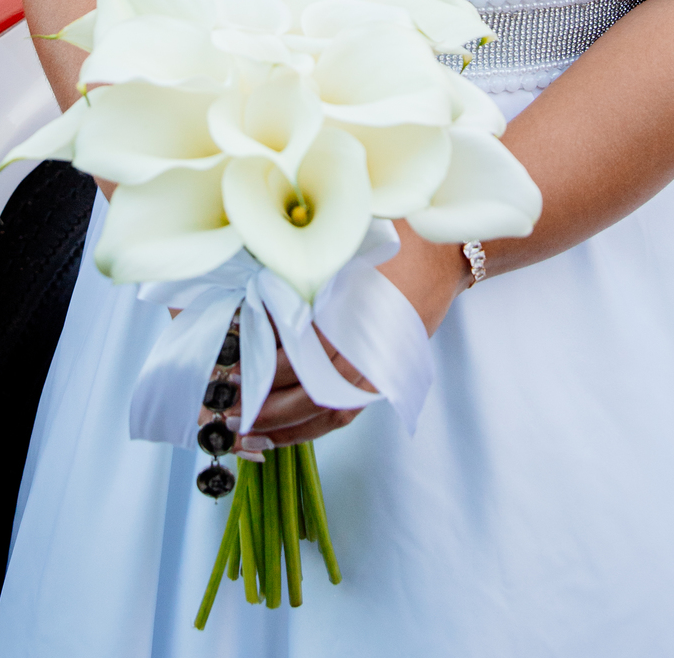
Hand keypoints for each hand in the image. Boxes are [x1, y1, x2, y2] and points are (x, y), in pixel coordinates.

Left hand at [199, 226, 469, 449]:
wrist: (446, 252)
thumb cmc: (395, 240)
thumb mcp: (347, 247)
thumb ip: (306, 272)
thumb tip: (256, 293)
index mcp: (357, 320)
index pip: (306, 361)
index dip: (267, 375)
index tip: (233, 378)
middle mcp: (370, 354)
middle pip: (315, 398)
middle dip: (269, 412)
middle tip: (227, 416)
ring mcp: (380, 369)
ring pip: (332, 416)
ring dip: (290, 429)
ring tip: (250, 435)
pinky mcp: (384, 375)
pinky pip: (347, 412)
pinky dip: (316, 426)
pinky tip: (287, 431)